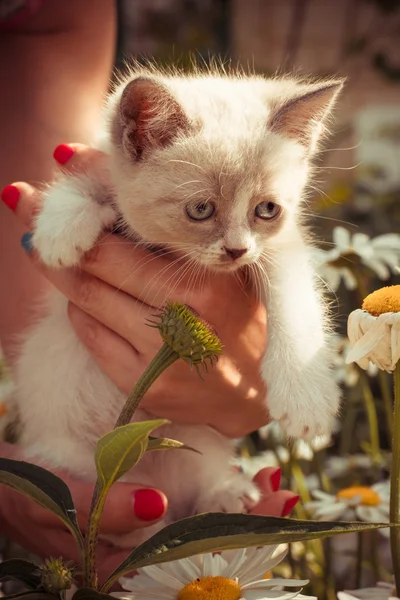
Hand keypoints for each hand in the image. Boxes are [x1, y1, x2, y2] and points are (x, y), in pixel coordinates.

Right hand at [0, 444, 296, 585]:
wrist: (13, 484)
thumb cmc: (27, 494)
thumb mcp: (53, 503)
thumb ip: (97, 508)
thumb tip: (155, 507)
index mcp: (119, 568)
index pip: (187, 569)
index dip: (235, 545)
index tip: (272, 516)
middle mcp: (139, 560)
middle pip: (206, 554)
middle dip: (251, 527)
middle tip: (284, 495)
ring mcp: (143, 538)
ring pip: (203, 533)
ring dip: (243, 512)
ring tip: (274, 486)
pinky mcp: (142, 516)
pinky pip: (190, 514)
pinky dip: (220, 497)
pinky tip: (242, 478)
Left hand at [3, 143, 267, 437]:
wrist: (250, 394)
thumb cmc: (238, 319)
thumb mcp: (223, 271)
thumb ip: (181, 235)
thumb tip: (125, 189)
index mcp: (207, 287)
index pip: (127, 245)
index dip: (83, 217)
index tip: (50, 193)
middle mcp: (181, 324)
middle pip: (97, 272)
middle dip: (55, 240)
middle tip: (26, 211)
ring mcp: (157, 361)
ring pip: (86, 303)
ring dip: (60, 273)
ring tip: (45, 251)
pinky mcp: (140, 386)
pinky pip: (90, 338)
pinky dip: (79, 311)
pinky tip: (83, 298)